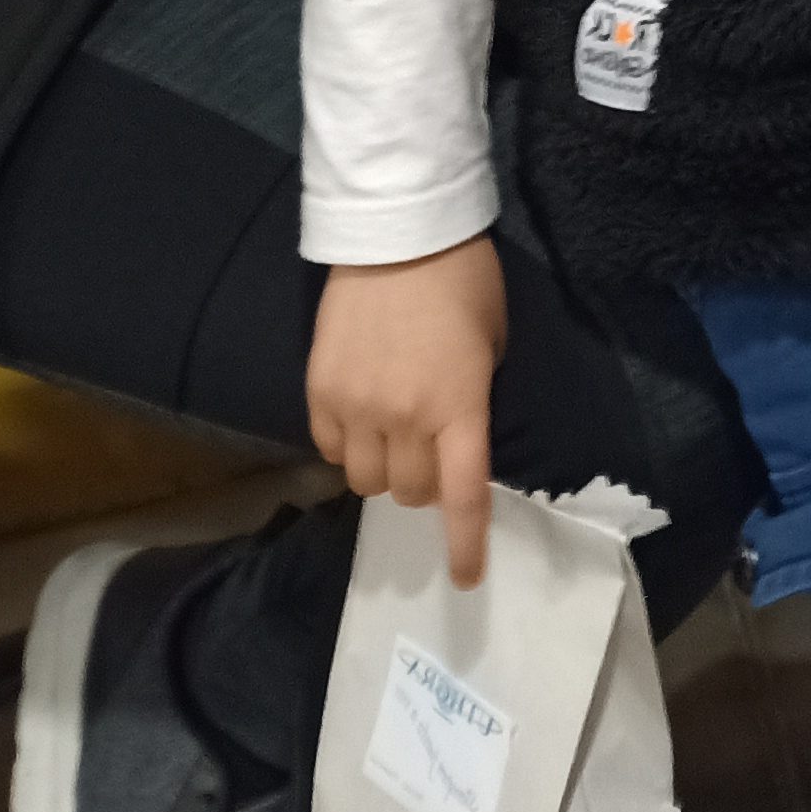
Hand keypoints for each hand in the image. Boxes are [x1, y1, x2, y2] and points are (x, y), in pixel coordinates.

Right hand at [309, 236, 508, 588]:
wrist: (397, 233)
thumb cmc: (463, 281)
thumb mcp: (492, 343)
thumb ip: (473, 399)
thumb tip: (457, 440)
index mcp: (459, 405)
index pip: (461, 495)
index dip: (463, 544)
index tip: (464, 579)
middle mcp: (404, 416)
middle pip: (410, 491)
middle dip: (425, 483)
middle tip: (432, 450)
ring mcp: (355, 406)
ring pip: (364, 480)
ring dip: (384, 469)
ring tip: (392, 433)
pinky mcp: (319, 391)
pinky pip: (329, 450)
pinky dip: (346, 447)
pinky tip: (359, 416)